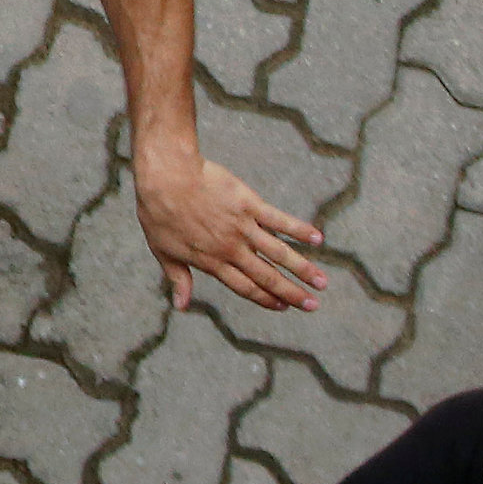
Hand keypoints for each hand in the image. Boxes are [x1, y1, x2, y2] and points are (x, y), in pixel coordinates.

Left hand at [138, 153, 325, 313]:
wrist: (166, 176)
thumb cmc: (159, 213)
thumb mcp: (162, 251)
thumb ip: (178, 278)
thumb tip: (181, 306)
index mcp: (212, 262)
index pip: (246, 287)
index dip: (266, 299)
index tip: (284, 307)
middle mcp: (232, 249)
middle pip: (268, 276)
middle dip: (292, 292)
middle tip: (314, 305)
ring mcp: (242, 227)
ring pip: (279, 253)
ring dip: (303, 269)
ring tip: (323, 282)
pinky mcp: (249, 204)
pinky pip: (279, 220)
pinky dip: (299, 229)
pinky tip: (317, 238)